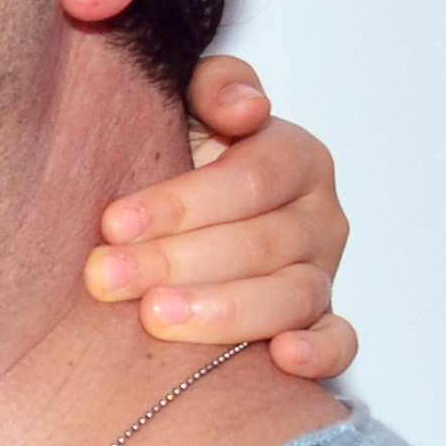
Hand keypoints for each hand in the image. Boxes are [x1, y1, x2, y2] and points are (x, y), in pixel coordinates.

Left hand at [88, 55, 357, 381]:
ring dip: (223, 311)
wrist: (176, 221)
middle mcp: (319, 217)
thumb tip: (246, 107)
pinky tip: (280, 358)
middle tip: (107, 276)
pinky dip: (318, 354)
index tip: (114, 223)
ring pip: (291, 297)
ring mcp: (323, 273)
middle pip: (260, 242)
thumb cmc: (177, 159)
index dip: (183, 202)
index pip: (252, 179)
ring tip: (154, 316)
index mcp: (295, 158)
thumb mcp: (187, 107)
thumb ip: (212, 86)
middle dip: (176, 260)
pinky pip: (338, 343)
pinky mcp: (321, 325)